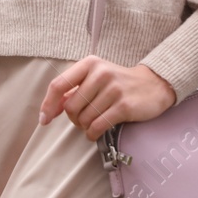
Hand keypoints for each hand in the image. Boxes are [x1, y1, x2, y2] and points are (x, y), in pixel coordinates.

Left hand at [39, 57, 176, 140]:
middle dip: (74, 119)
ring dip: (85, 126)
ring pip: (84, 119)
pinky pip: (97, 126)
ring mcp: (113, 89)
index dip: (48, 104)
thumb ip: (74, 88)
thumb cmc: (119, 83)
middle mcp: (100, 73)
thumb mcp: (96, 76)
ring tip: (95, 121)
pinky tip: (97, 131)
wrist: (153, 85)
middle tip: (84, 118)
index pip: (59, 85)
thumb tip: (51, 108)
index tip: (44, 119)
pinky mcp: (123, 105)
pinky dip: (92, 134)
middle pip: (71, 107)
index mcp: (90, 63)